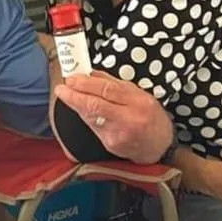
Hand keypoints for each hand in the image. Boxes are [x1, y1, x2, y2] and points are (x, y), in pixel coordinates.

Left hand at [54, 70, 172, 163]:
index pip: (108, 90)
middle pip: (95, 105)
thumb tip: (92, 74)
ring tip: (66, 94)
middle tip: (62, 87)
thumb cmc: (151, 118)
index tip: (73, 78)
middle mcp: (129, 119)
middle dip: (74, 95)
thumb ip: (115, 84)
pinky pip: (93, 127)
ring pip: (90, 117)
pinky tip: (79, 109)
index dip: (86, 83)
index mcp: (139, 102)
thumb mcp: (140, 94)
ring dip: (75, 105)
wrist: (159, 146)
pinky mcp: (111, 145)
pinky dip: (84, 116)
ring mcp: (119, 134)